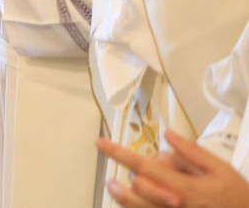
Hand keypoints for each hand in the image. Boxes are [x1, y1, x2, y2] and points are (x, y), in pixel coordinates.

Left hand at [97, 131, 248, 207]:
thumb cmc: (238, 197)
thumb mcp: (221, 170)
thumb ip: (192, 152)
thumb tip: (168, 134)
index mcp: (184, 188)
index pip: (142, 167)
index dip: (118, 153)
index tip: (100, 142)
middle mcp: (173, 205)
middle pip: (136, 188)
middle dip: (127, 173)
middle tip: (123, 164)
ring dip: (121, 196)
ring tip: (112, 185)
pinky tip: (130, 202)